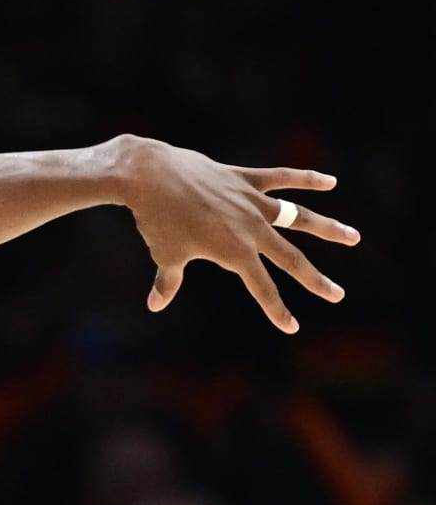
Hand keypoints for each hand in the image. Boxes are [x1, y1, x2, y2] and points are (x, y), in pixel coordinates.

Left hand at [119, 136, 359, 331]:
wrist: (152, 177)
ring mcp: (252, 202)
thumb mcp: (165, 256)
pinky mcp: (246, 179)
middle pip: (291, 258)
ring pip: (299, 217)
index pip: (262, 288)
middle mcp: (252, 229)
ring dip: (327, 228)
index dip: (277, 309)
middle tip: (338, 295)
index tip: (292, 327)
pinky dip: (306, 179)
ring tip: (352, 237)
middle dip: (315, 279)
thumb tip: (154, 305)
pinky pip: (282, 178)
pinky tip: (330, 181)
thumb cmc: (157, 220)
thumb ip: (167, 282)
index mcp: (234, 253)